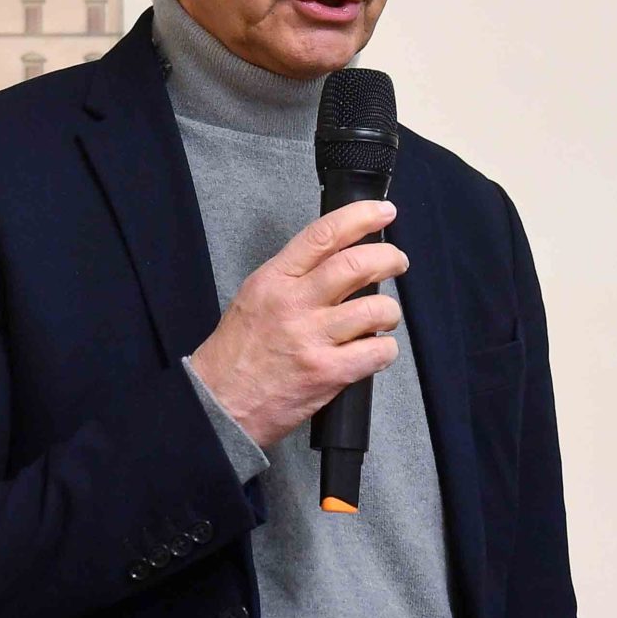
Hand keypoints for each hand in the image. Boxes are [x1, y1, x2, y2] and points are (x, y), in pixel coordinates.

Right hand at [190, 199, 407, 448]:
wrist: (218, 405)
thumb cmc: (236, 354)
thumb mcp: (254, 298)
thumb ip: (293, 277)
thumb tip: (339, 261)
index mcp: (274, 280)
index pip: (323, 235)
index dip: (361, 218)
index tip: (384, 213)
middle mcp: (294, 304)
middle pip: (357, 266)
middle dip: (389, 259)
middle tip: (398, 262)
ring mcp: (312, 339)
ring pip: (375, 309)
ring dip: (389, 311)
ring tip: (384, 317)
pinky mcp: (328, 373)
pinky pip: (378, 352)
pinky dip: (386, 349)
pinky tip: (375, 349)